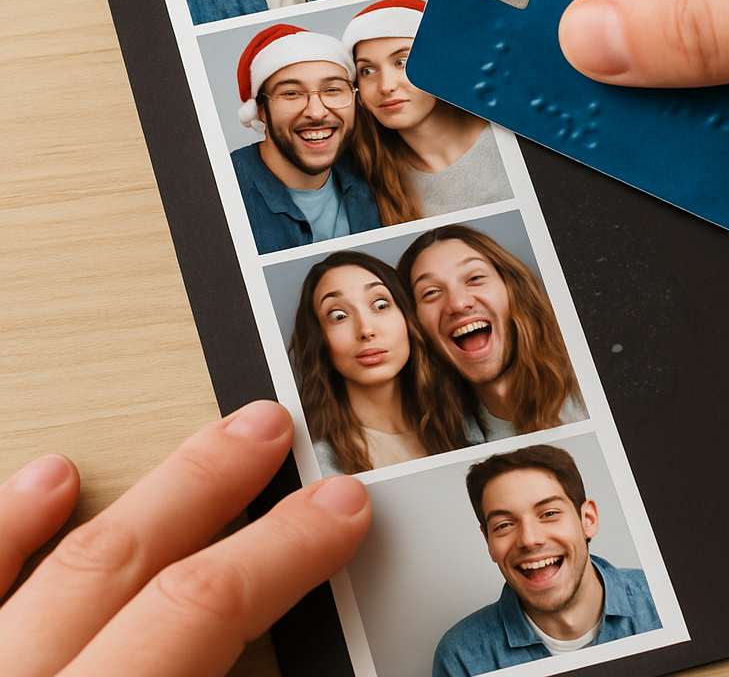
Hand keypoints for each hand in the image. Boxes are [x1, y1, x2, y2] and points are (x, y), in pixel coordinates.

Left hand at [0, 401, 370, 676]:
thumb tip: (317, 661)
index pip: (200, 609)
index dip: (283, 552)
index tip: (336, 514)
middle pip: (128, 561)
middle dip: (212, 487)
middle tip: (269, 434)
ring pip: (55, 566)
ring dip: (136, 497)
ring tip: (200, 443)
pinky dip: (6, 530)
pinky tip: (43, 482)